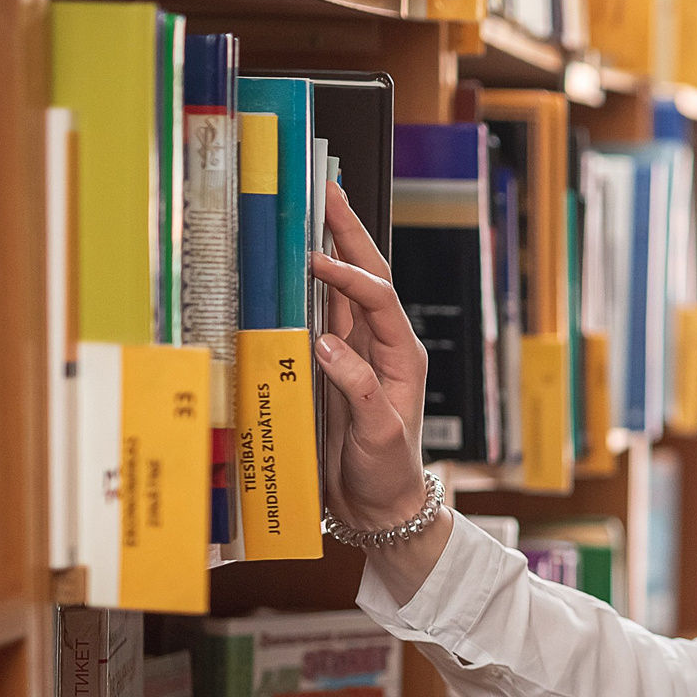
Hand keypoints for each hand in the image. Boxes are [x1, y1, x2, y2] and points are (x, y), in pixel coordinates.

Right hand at [307, 181, 429, 531]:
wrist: (379, 507)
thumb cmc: (387, 474)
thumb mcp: (379, 436)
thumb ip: (358, 390)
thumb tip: (326, 344)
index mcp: (402, 356)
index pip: (379, 300)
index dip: (350, 276)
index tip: (317, 261)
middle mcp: (382, 345)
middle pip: (368, 277)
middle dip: (348, 232)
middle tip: (328, 189)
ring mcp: (358, 352)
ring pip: (344, 288)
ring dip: (330, 248)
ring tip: (312, 207)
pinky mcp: (335, 364)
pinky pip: (322, 315)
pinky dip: (309, 285)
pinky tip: (294, 261)